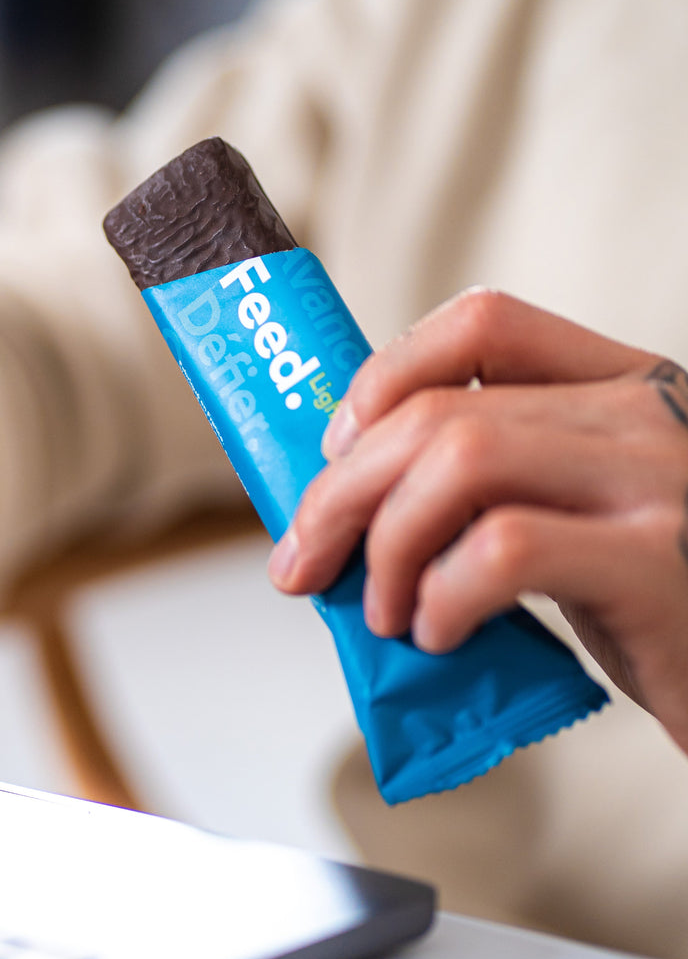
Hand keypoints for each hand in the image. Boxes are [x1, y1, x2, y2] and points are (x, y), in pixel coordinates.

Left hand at [269, 289, 687, 752]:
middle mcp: (646, 413)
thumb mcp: (581, 519)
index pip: (481, 325)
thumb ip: (494, 489)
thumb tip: (341, 511)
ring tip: (385, 613)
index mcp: (620, 386)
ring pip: (460, 462)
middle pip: (440, 413)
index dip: (382, 377)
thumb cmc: (654, 609)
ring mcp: (661, 480)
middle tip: (306, 563)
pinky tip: (439, 634)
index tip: (334, 451)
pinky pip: (502, 548)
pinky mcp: (660, 563)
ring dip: (385, 546)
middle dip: (340, 492)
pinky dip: (440, 596)